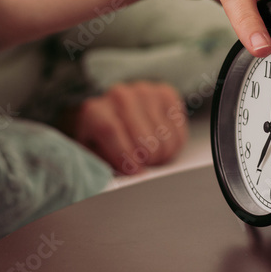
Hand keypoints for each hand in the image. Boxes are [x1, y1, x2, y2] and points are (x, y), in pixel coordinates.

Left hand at [67, 81, 187, 174]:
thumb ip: (103, 165)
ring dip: (162, 155)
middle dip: (147, 160)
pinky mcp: (165, 93)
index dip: (124, 156)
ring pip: (164, 136)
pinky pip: (178, 129)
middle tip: (143, 165)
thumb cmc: (100, 138)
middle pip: (143, 137)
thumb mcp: (92, 153)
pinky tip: (161, 143)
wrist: (111, 110)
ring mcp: (145, 92)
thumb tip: (124, 179)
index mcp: (94, 110)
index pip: (110, 130)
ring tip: (150, 155)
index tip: (135, 173)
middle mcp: (120, 96)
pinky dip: (174, 144)